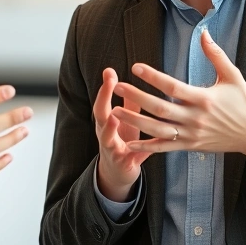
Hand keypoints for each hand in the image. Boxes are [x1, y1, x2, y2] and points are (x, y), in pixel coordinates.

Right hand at [94, 68, 150, 201]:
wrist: (117, 174)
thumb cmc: (122, 143)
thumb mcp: (125, 122)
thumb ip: (129, 105)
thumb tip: (130, 83)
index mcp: (105, 123)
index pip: (102, 101)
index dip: (105, 87)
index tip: (109, 71)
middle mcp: (104, 134)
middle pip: (100, 115)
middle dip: (104, 98)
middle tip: (109, 83)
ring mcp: (111, 150)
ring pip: (107, 138)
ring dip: (109, 127)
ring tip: (113, 117)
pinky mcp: (123, 164)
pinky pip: (129, 158)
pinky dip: (136, 153)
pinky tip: (145, 149)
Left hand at [111, 30, 245, 159]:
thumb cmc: (243, 102)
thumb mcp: (232, 76)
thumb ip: (215, 54)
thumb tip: (204, 32)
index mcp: (204, 99)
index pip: (173, 87)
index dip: (153, 77)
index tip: (135, 67)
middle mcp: (195, 118)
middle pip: (160, 109)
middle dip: (137, 98)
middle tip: (118, 87)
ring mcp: (191, 135)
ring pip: (158, 130)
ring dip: (136, 122)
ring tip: (115, 112)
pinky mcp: (190, 146)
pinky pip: (165, 148)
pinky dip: (147, 147)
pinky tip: (130, 143)